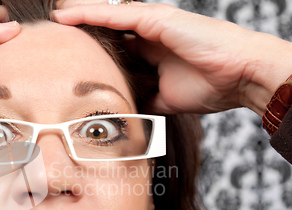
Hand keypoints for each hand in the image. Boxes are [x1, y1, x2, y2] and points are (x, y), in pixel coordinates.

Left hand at [53, 1, 291, 115]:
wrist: (240, 78)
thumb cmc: (211, 87)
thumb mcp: (165, 100)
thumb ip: (145, 100)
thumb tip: (128, 113)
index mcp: (150, 50)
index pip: (113, 46)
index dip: (89, 50)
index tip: (65, 58)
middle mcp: (148, 33)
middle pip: (105, 28)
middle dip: (79, 30)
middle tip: (51, 35)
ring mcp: (152, 23)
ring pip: (106, 16)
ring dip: (77, 16)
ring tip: (51, 19)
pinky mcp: (156, 19)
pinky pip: (116, 14)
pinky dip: (90, 13)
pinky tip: (67, 14)